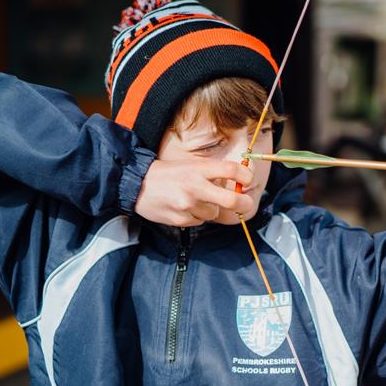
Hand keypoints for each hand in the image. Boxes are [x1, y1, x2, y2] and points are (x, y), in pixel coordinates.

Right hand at [134, 158, 254, 226]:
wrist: (138, 185)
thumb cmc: (168, 173)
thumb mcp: (190, 164)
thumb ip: (212, 172)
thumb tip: (235, 183)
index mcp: (198, 169)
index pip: (230, 170)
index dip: (245, 175)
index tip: (247, 180)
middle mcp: (194, 187)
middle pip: (231, 200)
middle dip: (244, 204)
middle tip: (246, 204)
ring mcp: (187, 205)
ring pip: (215, 213)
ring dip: (212, 208)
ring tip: (197, 200)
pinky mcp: (180, 219)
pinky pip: (200, 221)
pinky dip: (198, 215)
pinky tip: (185, 207)